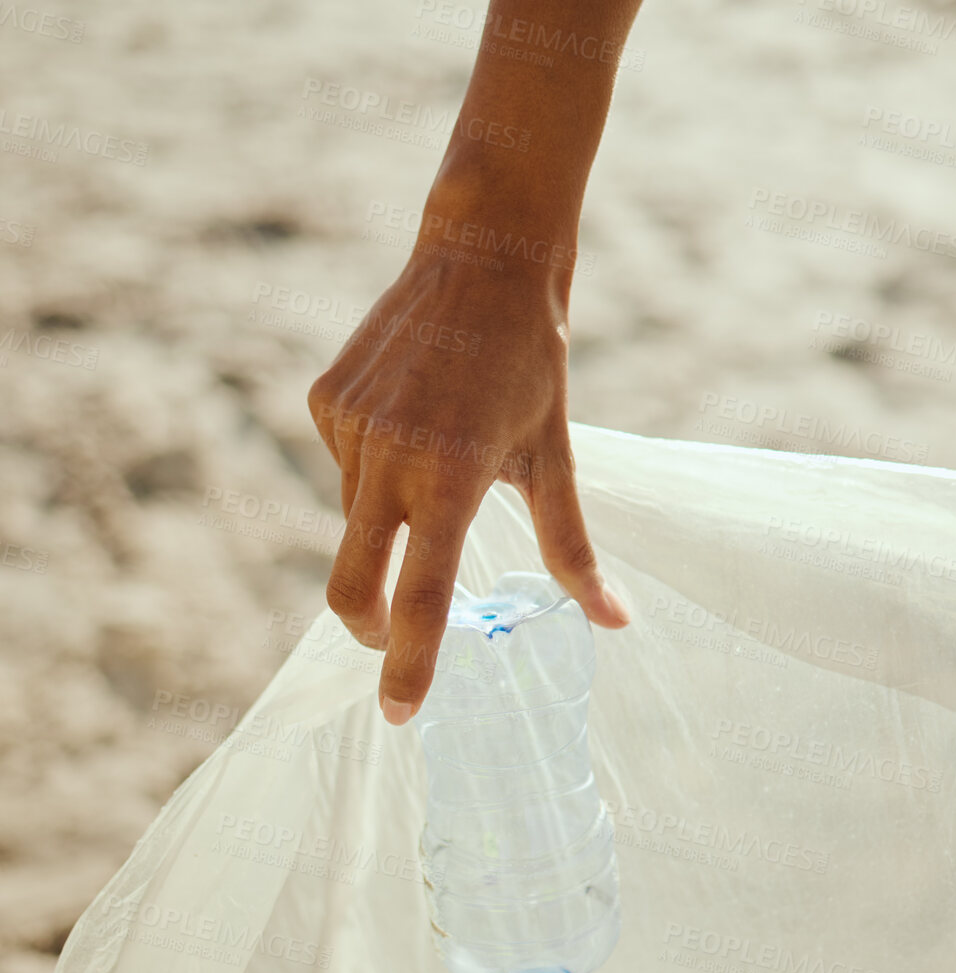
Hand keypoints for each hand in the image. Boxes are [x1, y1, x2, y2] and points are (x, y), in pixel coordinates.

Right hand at [308, 177, 628, 722]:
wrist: (481, 258)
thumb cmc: (532, 362)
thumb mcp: (556, 455)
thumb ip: (573, 548)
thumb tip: (614, 623)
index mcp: (453, 477)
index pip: (422, 599)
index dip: (408, 665)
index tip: (400, 715)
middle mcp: (389, 455)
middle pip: (351, 582)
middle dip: (367, 626)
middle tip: (393, 635)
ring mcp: (348, 425)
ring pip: (355, 516)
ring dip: (390, 518)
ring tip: (439, 454)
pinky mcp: (324, 398)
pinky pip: (343, 466)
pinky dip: (373, 468)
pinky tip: (412, 418)